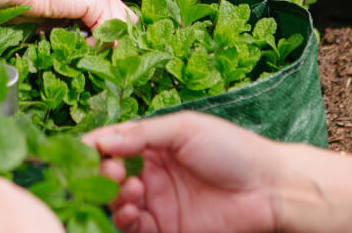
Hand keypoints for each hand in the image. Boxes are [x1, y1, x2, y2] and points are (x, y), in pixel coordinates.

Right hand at [84, 112, 280, 232]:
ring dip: (114, 195)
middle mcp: (152, 172)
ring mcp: (158, 201)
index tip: (82, 149)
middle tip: (112, 171)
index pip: (114, 142)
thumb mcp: (185, 129)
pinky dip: (125, 218)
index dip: (96, 146)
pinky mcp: (167, 228)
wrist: (268, 189)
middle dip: (102, 171)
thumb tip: (102, 140)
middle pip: (109, 173)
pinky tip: (134, 208)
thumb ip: (142, 134)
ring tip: (131, 189)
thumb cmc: (232, 149)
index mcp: (155, 143)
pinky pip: (134, 227)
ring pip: (117, 202)